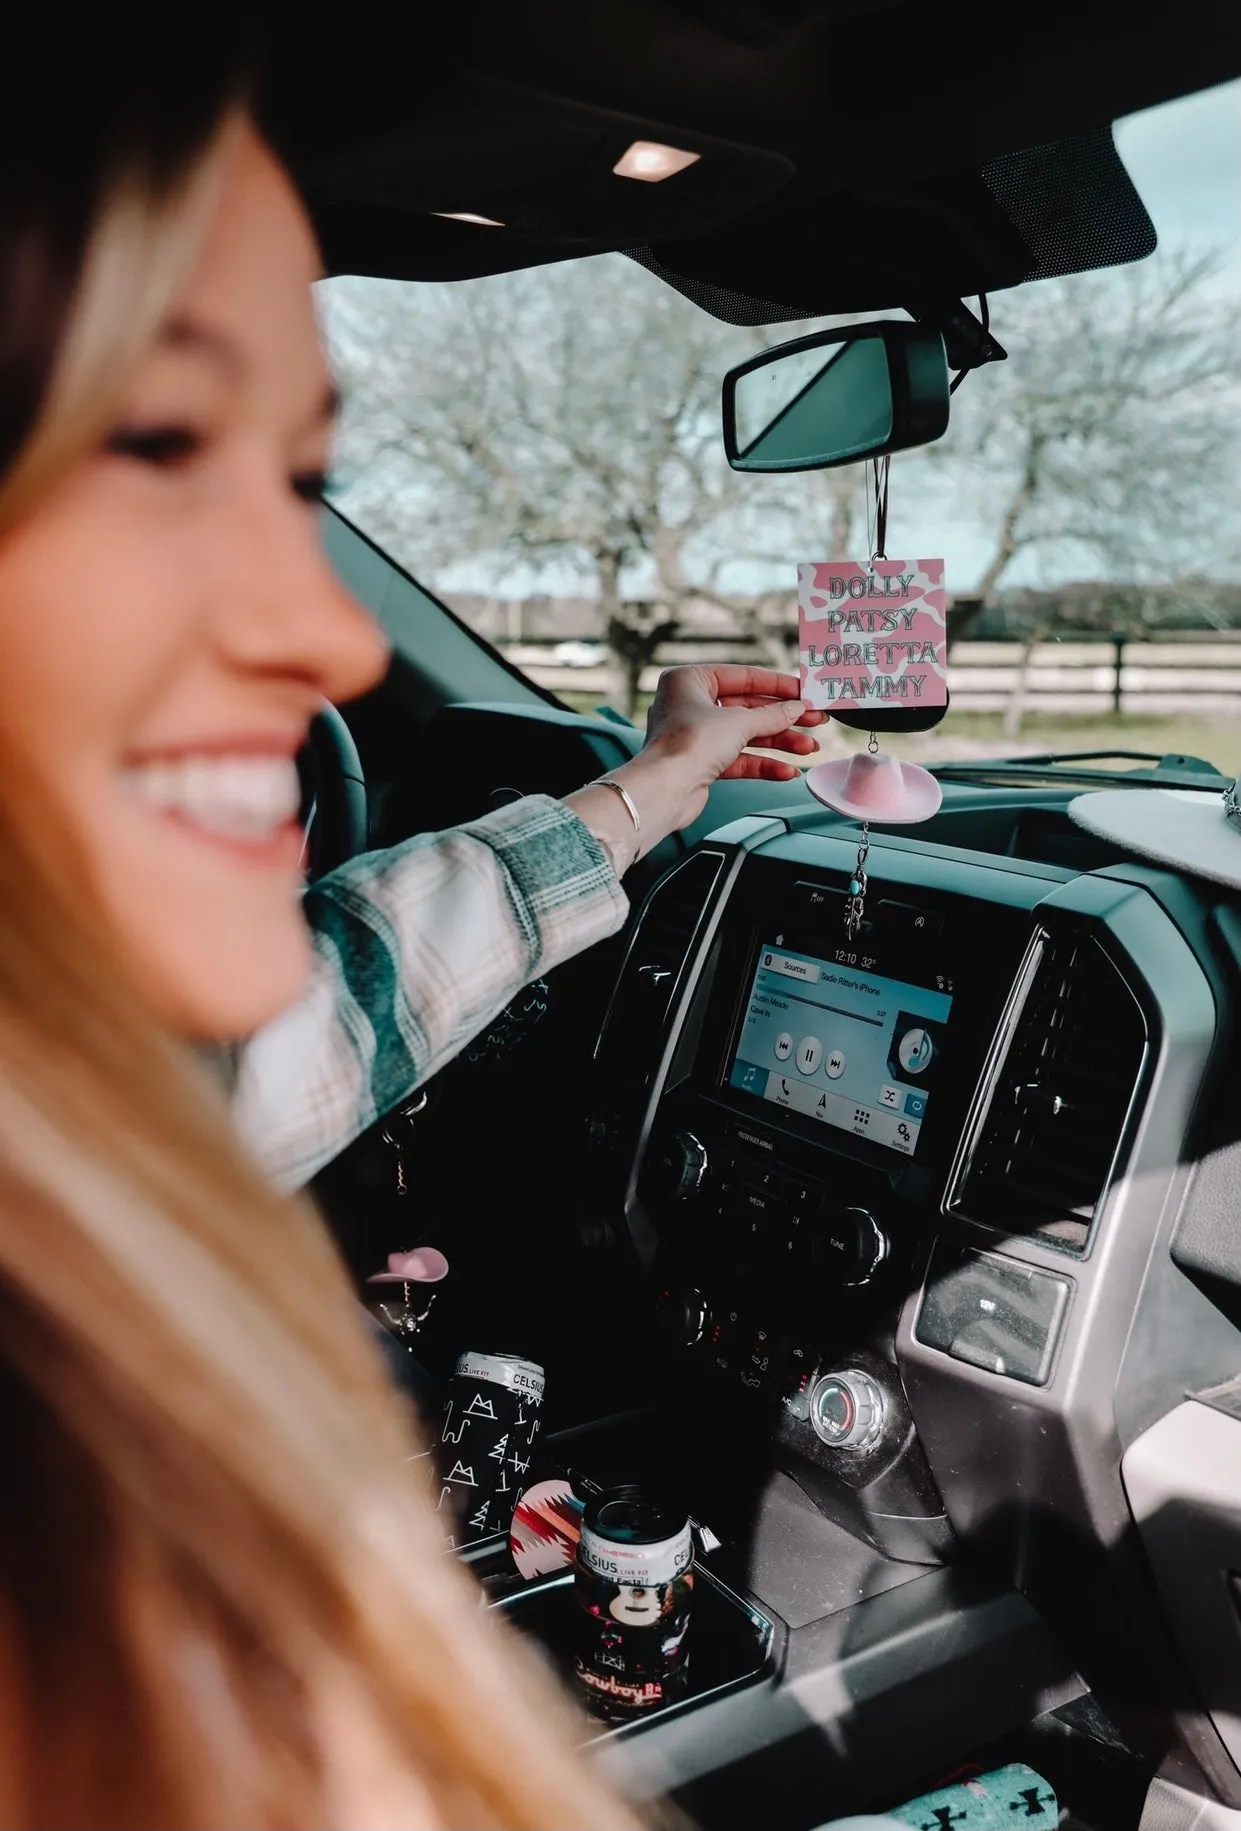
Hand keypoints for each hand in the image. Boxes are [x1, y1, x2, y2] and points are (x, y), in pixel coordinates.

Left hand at [646, 664, 824, 786]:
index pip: (743, 677)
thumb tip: (796, 708)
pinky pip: (738, 759)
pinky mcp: (700, 763)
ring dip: (779, 742)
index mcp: (689, 680)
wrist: (665, 790)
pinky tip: (787, 771)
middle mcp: (689, 705)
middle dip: (783, 718)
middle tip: (814, 720)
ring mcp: (695, 735)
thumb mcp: (739, 722)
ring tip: (808, 748)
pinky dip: (763, 764)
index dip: (779, 686)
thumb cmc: (687, 745)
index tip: (805, 693)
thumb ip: (772, 715)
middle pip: (747, 708)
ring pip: (745, 735)